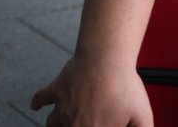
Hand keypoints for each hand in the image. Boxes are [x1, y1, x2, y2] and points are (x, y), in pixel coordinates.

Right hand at [31, 53, 153, 126]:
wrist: (105, 58)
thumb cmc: (125, 86)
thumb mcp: (142, 117)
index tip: (103, 124)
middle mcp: (74, 123)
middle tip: (85, 121)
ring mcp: (62, 107)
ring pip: (51, 125)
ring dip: (55, 126)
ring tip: (60, 125)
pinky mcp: (56, 89)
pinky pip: (40, 99)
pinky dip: (37, 104)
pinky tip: (35, 107)